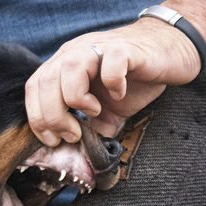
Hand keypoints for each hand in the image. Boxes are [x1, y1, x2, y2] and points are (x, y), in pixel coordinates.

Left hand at [25, 17, 204, 145]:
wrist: (171, 52)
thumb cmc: (135, 81)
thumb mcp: (106, 112)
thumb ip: (90, 129)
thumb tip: (79, 157)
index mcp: (65, 65)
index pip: (34, 87)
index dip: (37, 117)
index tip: (53, 140)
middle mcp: (77, 52)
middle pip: (46, 80)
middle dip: (53, 115)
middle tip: (73, 134)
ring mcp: (100, 48)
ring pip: (70, 67)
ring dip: (76, 98)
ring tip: (94, 112)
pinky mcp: (126, 49)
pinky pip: (110, 63)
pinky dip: (112, 83)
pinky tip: (120, 93)